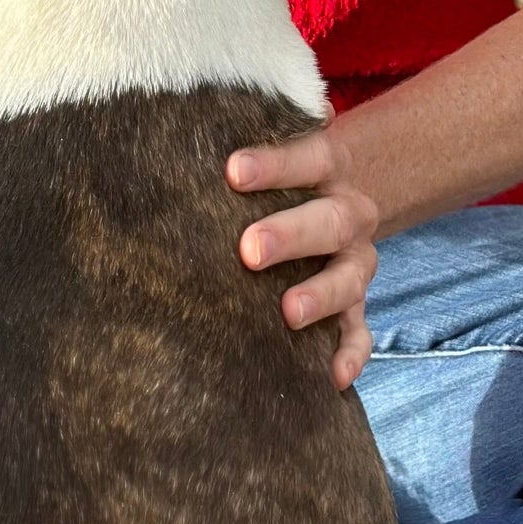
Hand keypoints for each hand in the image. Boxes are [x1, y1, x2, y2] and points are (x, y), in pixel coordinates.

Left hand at [226, 110, 379, 391]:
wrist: (339, 195)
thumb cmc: (283, 180)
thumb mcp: (274, 158)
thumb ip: (241, 157)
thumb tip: (161, 148)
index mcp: (328, 167)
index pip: (308, 158)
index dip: (274, 165)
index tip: (232, 171)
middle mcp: (348, 213)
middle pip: (330, 221)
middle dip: (290, 236)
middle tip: (249, 250)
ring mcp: (355, 262)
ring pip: (349, 278)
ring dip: (320, 295)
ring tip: (288, 313)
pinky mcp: (356, 305)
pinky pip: (361, 331)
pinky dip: (351, 352)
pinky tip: (332, 375)